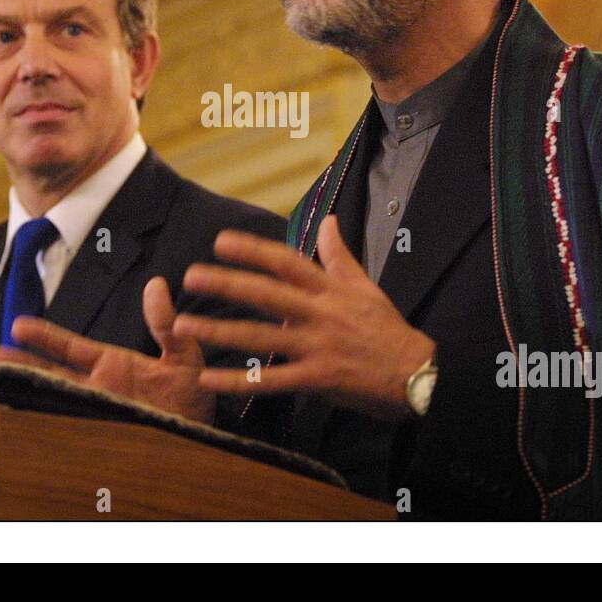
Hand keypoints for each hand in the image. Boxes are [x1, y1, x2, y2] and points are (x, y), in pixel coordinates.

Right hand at [0, 276, 215, 424]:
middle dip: (23, 365)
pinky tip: (25, 418)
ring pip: (54, 398)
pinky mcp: (100, 433)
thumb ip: (167, 325)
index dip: (45, 337)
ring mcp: (96, 410)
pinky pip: (67, 427)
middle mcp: (98, 387)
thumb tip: (157, 285)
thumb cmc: (194, 398)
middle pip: (52, 373)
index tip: (18, 326)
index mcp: (113, 364)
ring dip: (28, 391)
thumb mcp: (184, 356)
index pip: (71, 347)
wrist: (205, 438)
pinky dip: (46, 424)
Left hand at [174, 215, 435, 419]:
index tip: (221, 242)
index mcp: (330, 290)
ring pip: (260, 337)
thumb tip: (328, 220)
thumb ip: (339, 255)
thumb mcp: (365, 286)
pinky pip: (270, 381)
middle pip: (266, 294)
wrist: (417, 374)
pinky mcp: (317, 380)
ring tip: (184, 325)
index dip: (252, 251)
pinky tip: (209, 379)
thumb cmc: (388, 330)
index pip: (286, 262)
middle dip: (226, 284)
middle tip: (191, 276)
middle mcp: (320, 314)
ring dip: (219, 331)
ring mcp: (317, 347)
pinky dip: (238, 381)